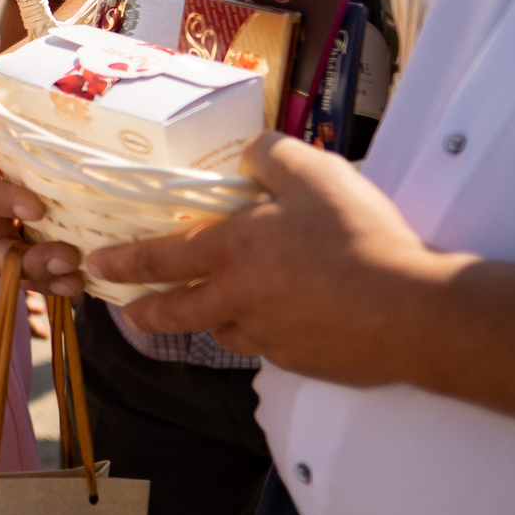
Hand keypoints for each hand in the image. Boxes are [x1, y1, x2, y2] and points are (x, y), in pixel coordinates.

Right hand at [0, 49, 82, 296]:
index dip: (1, 202)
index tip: (36, 205)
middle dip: (26, 261)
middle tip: (65, 259)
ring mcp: (2, 225)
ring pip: (16, 264)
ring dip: (45, 277)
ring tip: (77, 281)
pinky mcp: (26, 233)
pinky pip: (38, 265)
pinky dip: (59, 280)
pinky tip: (87, 285)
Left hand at [89, 133, 454, 386]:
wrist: (415, 311)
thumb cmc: (362, 236)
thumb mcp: (315, 173)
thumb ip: (272, 156)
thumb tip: (248, 152)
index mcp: (233, 251)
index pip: (161, 258)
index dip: (125, 261)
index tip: (99, 265)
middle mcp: (239, 298)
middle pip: (176, 312)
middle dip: (146, 312)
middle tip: (129, 312)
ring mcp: (270, 336)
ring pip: (225, 332)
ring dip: (212, 323)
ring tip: (214, 313)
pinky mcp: (303, 362)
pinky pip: (271, 348)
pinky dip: (267, 335)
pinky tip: (286, 323)